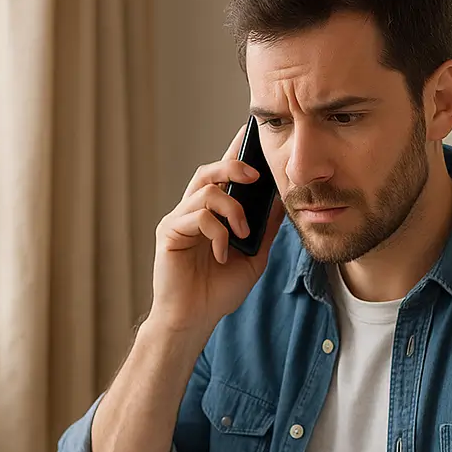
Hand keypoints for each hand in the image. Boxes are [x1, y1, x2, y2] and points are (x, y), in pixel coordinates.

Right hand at [148, 123, 284, 336]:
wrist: (195, 320)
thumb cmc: (219, 291)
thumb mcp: (254, 256)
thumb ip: (264, 228)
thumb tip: (283, 200)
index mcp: (211, 214)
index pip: (223, 174)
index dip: (235, 151)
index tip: (251, 131)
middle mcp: (192, 211)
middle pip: (209, 170)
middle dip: (234, 165)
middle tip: (256, 175)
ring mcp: (178, 220)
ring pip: (205, 189)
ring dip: (232, 208)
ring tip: (242, 234)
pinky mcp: (169, 233)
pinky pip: (197, 216)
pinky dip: (216, 233)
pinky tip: (221, 255)